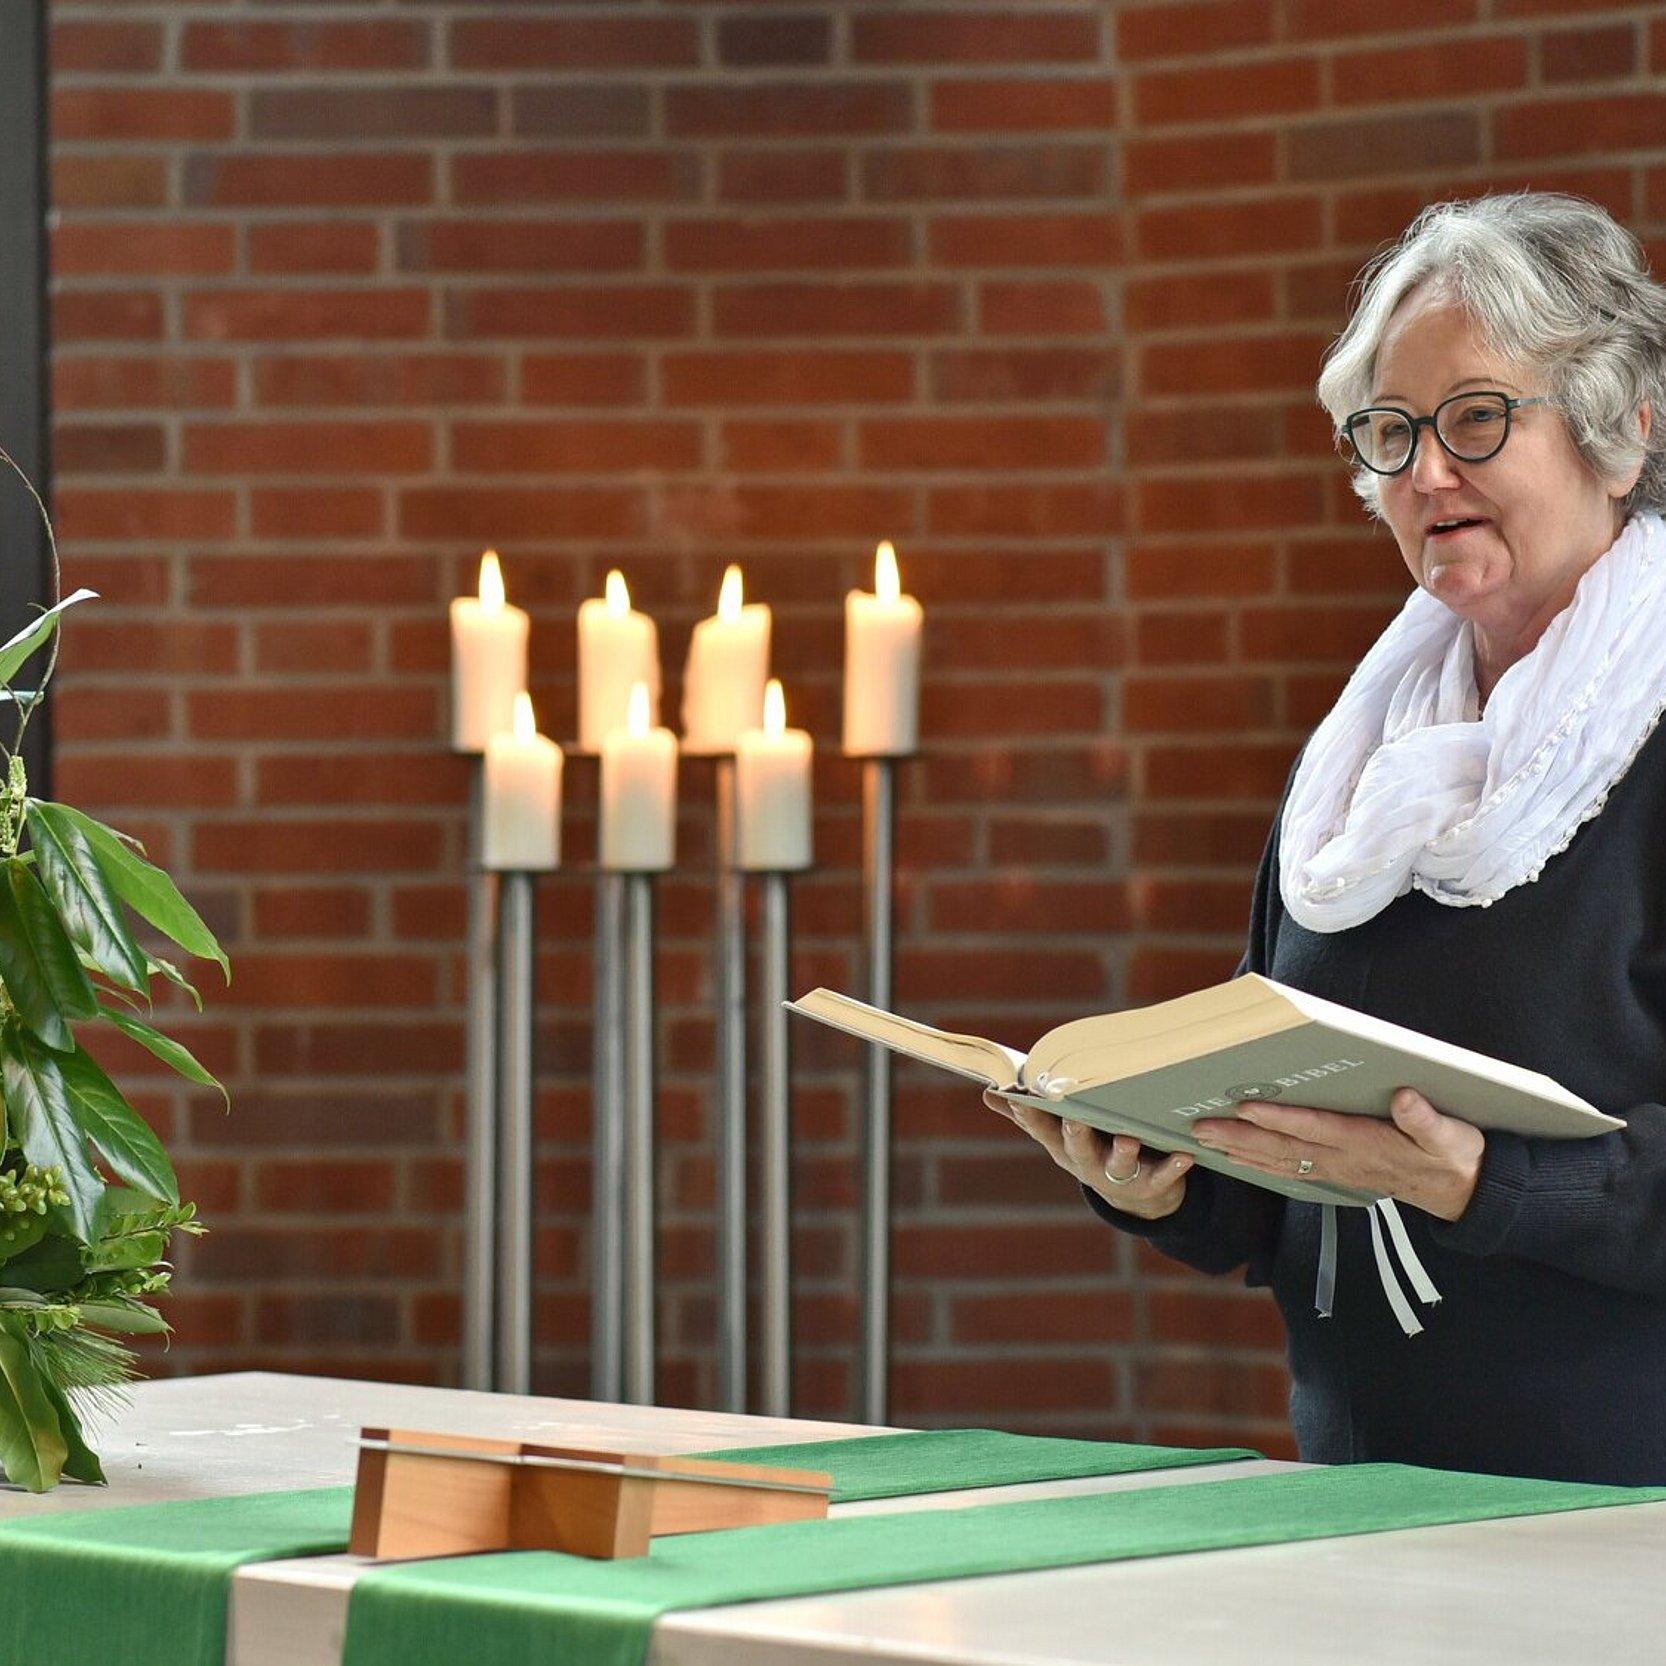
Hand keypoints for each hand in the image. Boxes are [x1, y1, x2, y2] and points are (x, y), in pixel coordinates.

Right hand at [983, 1089, 1191, 1219]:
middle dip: (1075, 1133)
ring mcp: (1117, 1177)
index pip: (1041, 1128)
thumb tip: (987, 1091)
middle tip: (1075, 1117)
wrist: (1135, 1197)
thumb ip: (1026, 1114)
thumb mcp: (1057, 1135)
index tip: (1021, 1096)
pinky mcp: (1150, 1186)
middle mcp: (1086, 1163)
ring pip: (1117, 1163)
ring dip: (1122, 1152)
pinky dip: (1172, 1167)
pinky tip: (1184, 1154)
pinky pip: (1162, 1177)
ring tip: (1129, 1138)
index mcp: (1062, 1146)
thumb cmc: (1092, 1150)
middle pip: (1077, 1147)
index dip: (1030, 1114)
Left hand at [1191, 1087, 1483, 1220]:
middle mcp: (1344, 1159)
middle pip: (1283, 1148)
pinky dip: (1258, 1165)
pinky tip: (1234, 1159)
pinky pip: (1289, 1171)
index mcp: (1368, 1144)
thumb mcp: (1451, 1136)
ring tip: (1203, 1140)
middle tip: (1200, 1127)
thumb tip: (1404, 1098)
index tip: (1246, 1108)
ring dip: (1240, 1151)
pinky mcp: (1336, 1173)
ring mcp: (1337, 1169)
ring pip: (1279, 1161)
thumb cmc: (1453, 1155)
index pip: (1315, 1128)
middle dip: (1240, 1137)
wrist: (1461, 1192)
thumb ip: (1427, 1120)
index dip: (1279, 1119)